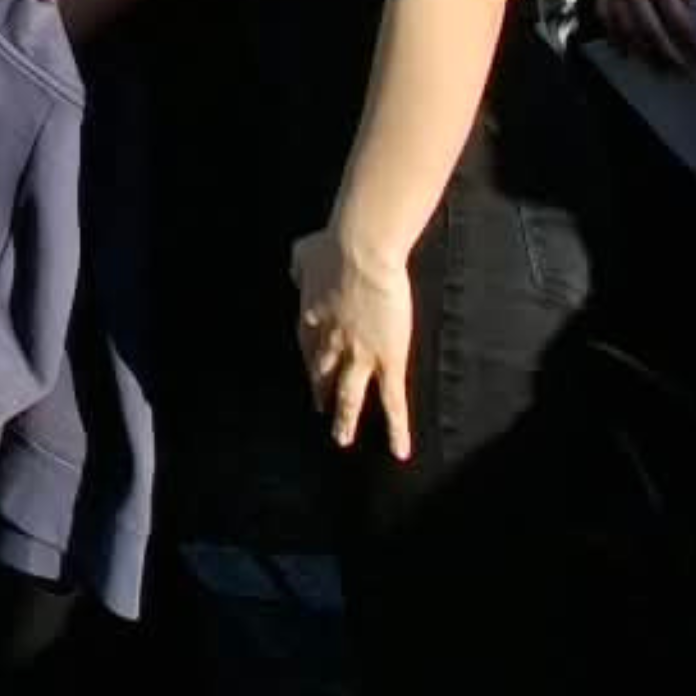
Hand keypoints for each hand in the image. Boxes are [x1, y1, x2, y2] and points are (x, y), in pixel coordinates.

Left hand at [295, 230, 419, 459]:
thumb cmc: (334, 245)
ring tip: (342, 439)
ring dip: (345, 419)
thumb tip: (296, 269)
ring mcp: (358, 356)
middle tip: (319, 411)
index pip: (307, 348)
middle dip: (321, 393)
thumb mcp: (306, 253)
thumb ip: (301, 266)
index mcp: (310, 317)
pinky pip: (392, 401)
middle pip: (322, 374)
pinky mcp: (387, 361)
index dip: (309, 365)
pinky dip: (396, 428)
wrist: (359, 253)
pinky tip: (399, 449)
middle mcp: (329, 343)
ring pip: (349, 395)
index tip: (310, 377)